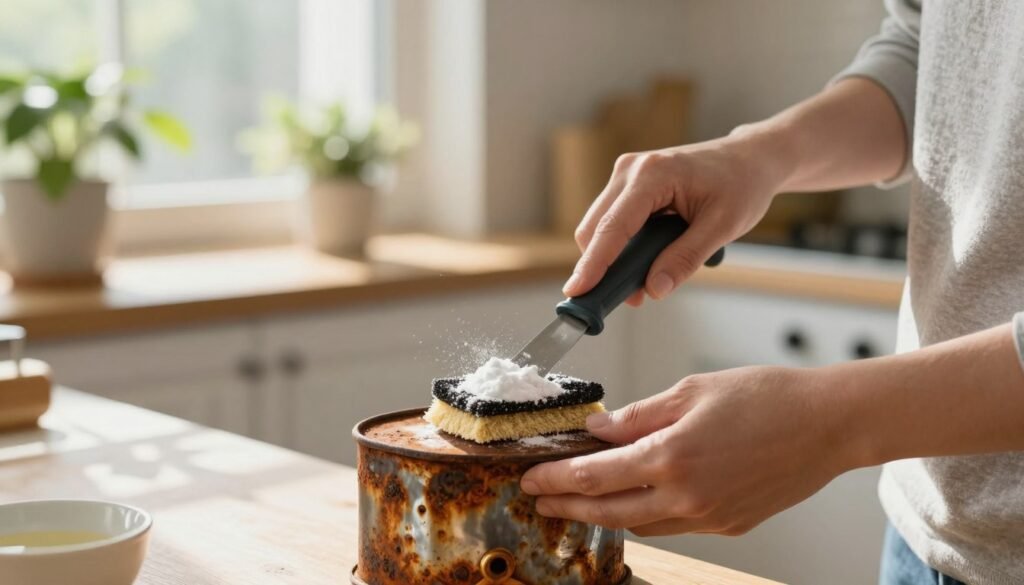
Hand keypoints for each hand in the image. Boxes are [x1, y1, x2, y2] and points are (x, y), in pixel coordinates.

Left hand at [520, 366, 857, 535]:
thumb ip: (639, 416)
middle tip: (538, 499)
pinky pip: (672, 525)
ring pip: (638, 524)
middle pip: (607, 510)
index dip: (556, 478)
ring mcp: (708, 517)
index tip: (531, 476)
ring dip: (602, 513)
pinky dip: (643, 515)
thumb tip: (598, 430)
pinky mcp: (728, 526)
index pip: (594, 476)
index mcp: (672, 456)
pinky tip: (632, 501)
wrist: (829, 424)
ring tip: (577, 500)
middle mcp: (686, 496)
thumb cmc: (766, 397)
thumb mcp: (692, 391)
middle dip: (566, 505)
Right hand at [565, 133, 788, 305]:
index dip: (593, 263)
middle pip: (595, 228)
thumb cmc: (741, 185)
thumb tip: (654, 289)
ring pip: (598, 227)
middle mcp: (630, 169)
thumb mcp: (723, 226)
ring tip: (641, 285)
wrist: (749, 159)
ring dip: (611, 259)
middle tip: (627, 300)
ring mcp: (626, 174)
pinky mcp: (628, 184)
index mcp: (653, 174)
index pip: (613, 226)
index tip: (577, 292)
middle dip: (601, 268)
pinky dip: (620, 247)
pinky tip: (644, 263)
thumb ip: (686, 258)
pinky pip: (612, 221)